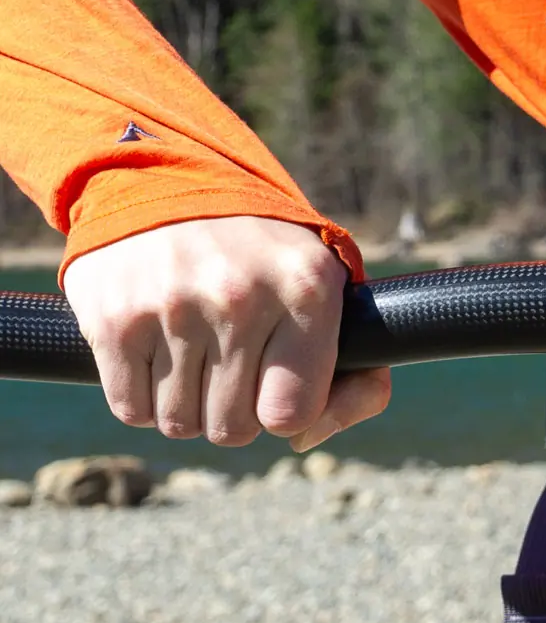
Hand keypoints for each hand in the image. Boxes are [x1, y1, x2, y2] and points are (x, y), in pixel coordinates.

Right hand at [64, 216, 387, 451]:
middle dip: (234, 411)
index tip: (277, 386)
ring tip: (195, 352)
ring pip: (180, 423)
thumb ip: (353, 372)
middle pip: (233, 428)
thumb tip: (305, 439)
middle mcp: (241, 298)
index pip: (291, 412)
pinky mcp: (114, 319)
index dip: (284, 412)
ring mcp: (173, 308)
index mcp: (306, 290)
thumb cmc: (261, 255)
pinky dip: (143, 398)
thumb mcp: (326, 287)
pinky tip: (157, 353)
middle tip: (231, 365)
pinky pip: (133, 410)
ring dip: (187, 404)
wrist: (165, 183)